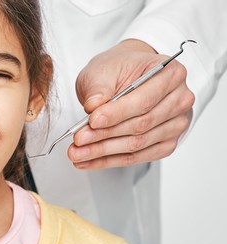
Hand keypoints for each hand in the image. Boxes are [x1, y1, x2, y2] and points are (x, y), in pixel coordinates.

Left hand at [68, 39, 194, 168]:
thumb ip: (98, 88)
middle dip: (105, 135)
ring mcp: (175, 124)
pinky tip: (89, 160)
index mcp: (171, 74)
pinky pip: (137, 157)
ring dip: (104, 152)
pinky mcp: (166, 143)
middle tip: (79, 139)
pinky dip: (110, 160)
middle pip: (141, 125)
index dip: (117, 113)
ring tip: (78, 153)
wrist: (125, 77)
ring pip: (137, 144)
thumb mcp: (102, 70)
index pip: (144, 100)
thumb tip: (93, 106)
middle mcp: (179, 100)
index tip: (93, 120)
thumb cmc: (118, 70)